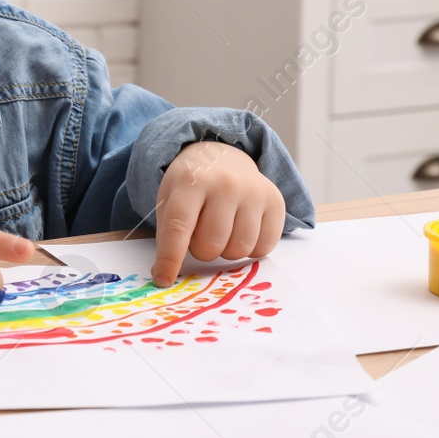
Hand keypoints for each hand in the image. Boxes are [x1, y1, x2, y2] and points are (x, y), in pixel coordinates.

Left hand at [151, 141, 284, 286]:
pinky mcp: (275, 201)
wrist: (223, 155)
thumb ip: (167, 236)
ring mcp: (254, 192)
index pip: (178, 227)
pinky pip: (263, 248)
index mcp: (191, 181)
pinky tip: (242, 229)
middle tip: (201, 232)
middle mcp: (225, 184)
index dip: (170, 259)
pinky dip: (250, 249)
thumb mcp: (170, 199)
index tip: (164, 281)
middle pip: (210, 245)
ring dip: (226, 251)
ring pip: (238, 250)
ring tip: (221, 229)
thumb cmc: (191, 185)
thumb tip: (163, 277)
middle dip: (201, 250)